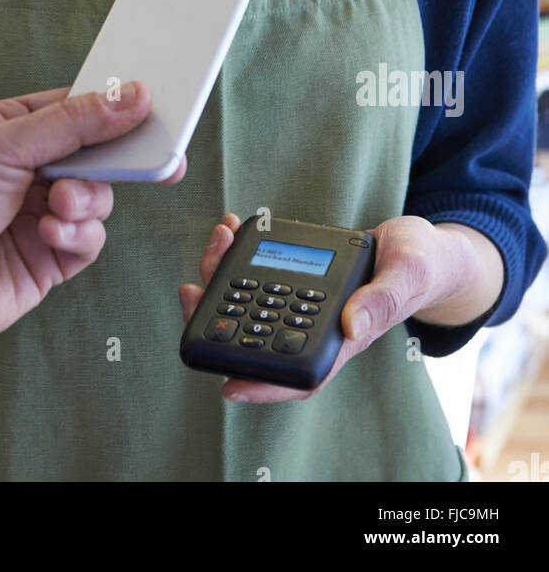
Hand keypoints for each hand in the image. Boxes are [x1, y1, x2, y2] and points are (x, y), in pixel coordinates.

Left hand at [0, 81, 184, 358]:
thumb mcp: (2, 145)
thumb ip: (74, 123)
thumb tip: (132, 95)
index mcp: (11, 129)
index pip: (76, 109)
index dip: (113, 108)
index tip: (151, 107)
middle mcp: (28, 170)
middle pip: (96, 154)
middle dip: (116, 158)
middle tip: (153, 157)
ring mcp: (39, 215)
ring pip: (99, 197)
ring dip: (87, 200)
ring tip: (59, 205)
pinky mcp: (48, 259)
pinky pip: (89, 240)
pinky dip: (79, 235)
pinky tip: (51, 233)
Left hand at [179, 213, 483, 402]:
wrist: (420, 246)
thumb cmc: (418, 265)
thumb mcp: (407, 274)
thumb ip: (382, 299)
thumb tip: (350, 326)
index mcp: (343, 339)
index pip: (298, 374)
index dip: (262, 384)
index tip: (226, 383)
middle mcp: (317, 325)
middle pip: (258, 337)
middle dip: (220, 317)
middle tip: (194, 288)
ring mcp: (304, 302)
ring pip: (252, 303)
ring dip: (224, 279)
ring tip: (215, 242)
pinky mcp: (298, 278)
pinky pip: (261, 273)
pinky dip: (240, 255)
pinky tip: (232, 230)